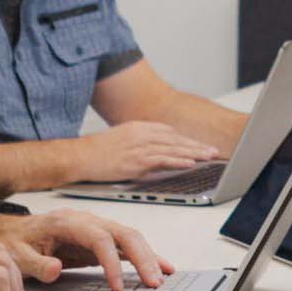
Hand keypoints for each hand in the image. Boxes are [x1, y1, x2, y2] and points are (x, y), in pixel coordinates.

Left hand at [0, 208, 172, 290]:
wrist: (11, 231)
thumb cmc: (15, 241)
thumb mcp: (16, 255)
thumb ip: (36, 264)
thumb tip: (56, 269)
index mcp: (67, 222)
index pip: (99, 237)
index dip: (111, 261)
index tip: (117, 285)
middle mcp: (87, 221)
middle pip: (123, 233)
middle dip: (142, 256)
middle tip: (153, 281)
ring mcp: (96, 228)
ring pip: (130, 237)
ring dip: (148, 256)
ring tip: (162, 277)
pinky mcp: (100, 240)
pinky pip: (127, 245)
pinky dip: (145, 255)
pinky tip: (161, 266)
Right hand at [70, 120, 221, 182]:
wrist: (78, 156)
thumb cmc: (97, 151)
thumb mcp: (122, 139)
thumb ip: (140, 141)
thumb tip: (156, 150)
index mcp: (139, 127)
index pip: (169, 132)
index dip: (186, 139)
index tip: (199, 145)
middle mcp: (142, 134)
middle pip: (175, 139)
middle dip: (196, 145)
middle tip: (213, 150)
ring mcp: (139, 147)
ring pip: (173, 149)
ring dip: (194, 153)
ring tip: (209, 157)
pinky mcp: (136, 161)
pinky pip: (162, 160)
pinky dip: (179, 161)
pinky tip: (191, 163)